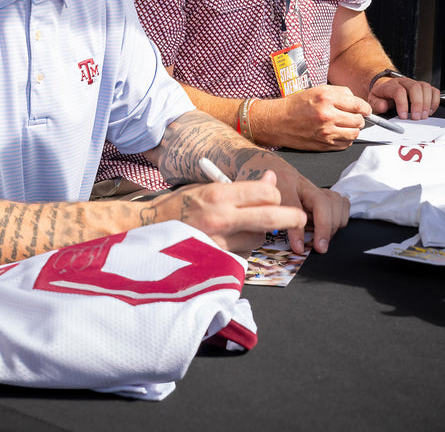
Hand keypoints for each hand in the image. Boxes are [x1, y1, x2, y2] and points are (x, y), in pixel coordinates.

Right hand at [148, 171, 306, 255]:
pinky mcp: (216, 264)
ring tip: (247, 228)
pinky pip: (242, 256)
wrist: (143, 233)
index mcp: (218, 196)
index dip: (275, 194)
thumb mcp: (204, 188)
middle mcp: (220, 220)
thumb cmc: (175, 208)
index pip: (264, 193)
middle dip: (291, 217)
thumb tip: (270, 180)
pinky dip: (243, 250)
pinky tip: (233, 243)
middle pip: (270, 217)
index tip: (277, 197)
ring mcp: (218, 245)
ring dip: (260, 234)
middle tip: (300, 218)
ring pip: (258, 239)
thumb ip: (238, 187)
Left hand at [241, 156, 349, 255]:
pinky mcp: (320, 191)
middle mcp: (301, 182)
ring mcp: (313, 186)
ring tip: (322, 239)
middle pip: (323, 202)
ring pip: (335, 201)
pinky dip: (340, 217)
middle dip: (325, 228)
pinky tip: (329, 227)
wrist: (259, 162)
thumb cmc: (253, 182)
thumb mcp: (249, 198)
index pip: (293, 207)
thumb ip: (257, 213)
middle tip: (319, 247)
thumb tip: (262, 234)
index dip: (298, 231)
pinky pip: (340, 201)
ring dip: (333, 223)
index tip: (299, 248)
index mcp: (282, 182)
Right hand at [260, 85, 373, 150]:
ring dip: (354, 130)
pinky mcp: (323, 145)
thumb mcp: (318, 90)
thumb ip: (340, 93)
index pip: (358, 105)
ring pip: (354, 134)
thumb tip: (358, 102)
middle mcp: (327, 116)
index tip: (366, 110)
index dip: (366, 108)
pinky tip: (339, 133)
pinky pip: (345, 144)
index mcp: (327, 99)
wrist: (278, 121)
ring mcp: (326, 133)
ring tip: (347, 125)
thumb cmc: (297, 104)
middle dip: (360, 118)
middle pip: (358, 121)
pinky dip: (346, 139)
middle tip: (354, 117)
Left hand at [368, 73, 439, 119]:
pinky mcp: (423, 87)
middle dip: (418, 104)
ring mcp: (415, 83)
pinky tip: (429, 110)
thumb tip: (383, 107)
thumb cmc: (382, 95)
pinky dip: (434, 101)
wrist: (386, 85)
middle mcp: (404, 82)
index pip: (399, 91)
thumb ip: (377, 104)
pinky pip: (434, 91)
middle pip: (415, 88)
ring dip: (427, 103)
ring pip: (426, 87)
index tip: (403, 116)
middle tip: (416, 117)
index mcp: (391, 85)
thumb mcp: (374, 100)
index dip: (402, 104)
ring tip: (423, 115)